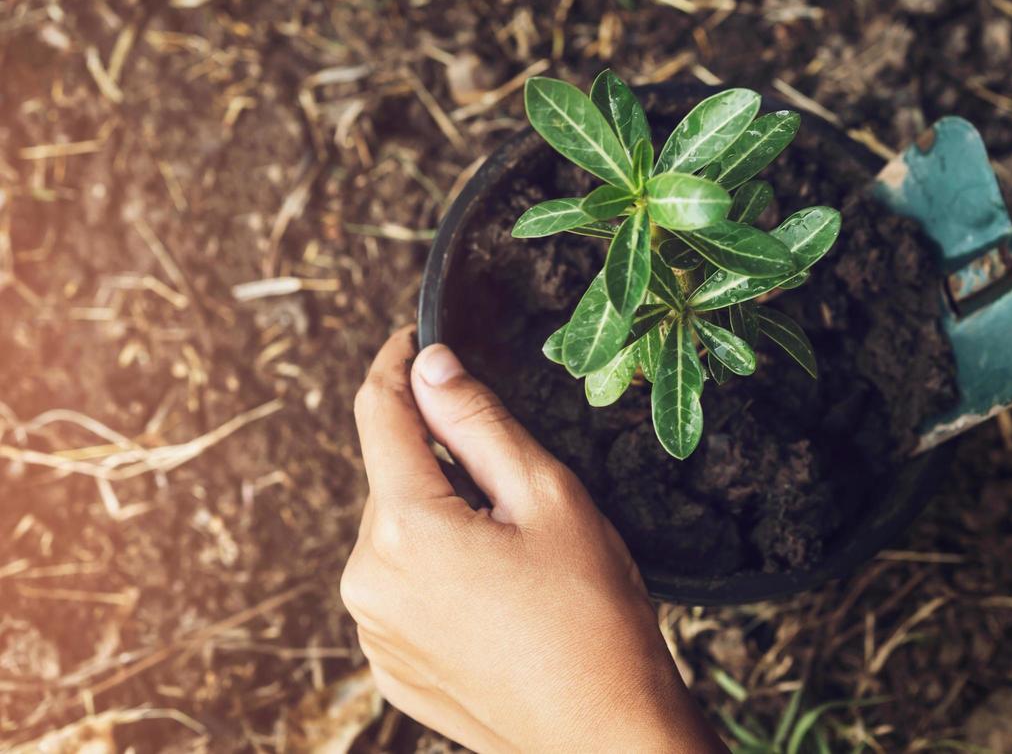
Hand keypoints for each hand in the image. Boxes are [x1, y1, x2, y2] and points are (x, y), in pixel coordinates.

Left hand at [340, 328, 725, 752]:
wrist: (604, 732)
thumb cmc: (591, 615)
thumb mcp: (548, 495)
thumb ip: (478, 422)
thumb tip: (431, 366)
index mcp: (405, 527)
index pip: (381, 413)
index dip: (397, 364)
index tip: (414, 338)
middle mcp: (367, 579)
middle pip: (394, 479)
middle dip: (442, 462)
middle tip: (518, 485)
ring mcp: (374, 631)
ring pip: (398, 536)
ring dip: (441, 520)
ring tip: (518, 556)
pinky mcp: (391, 667)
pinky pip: (402, 592)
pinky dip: (439, 574)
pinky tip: (499, 598)